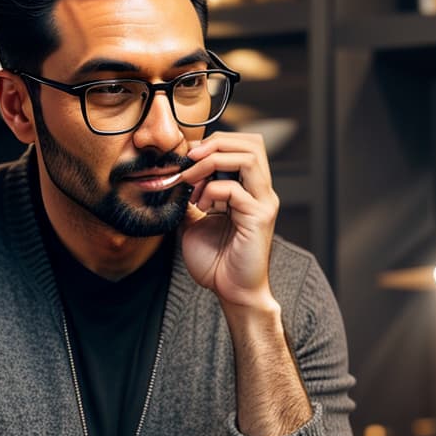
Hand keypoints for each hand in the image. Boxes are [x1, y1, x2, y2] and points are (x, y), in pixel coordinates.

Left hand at [178, 131, 279, 310]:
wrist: (231, 292)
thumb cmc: (216, 263)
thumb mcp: (194, 223)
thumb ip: (188, 200)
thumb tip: (172, 182)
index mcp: (248, 189)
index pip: (242, 146)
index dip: (214, 143)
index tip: (186, 159)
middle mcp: (260, 192)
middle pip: (251, 143)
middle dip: (215, 143)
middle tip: (190, 159)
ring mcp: (263, 203)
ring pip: (248, 157)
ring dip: (213, 161)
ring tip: (191, 179)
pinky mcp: (260, 217)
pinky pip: (236, 189)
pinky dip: (212, 190)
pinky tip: (200, 206)